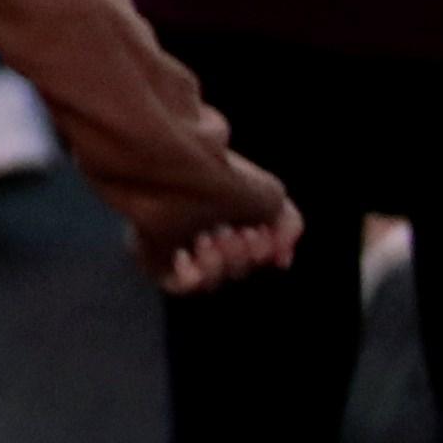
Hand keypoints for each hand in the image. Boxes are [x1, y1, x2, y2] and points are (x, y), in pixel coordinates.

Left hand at [139, 169, 305, 295]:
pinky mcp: (155, 259)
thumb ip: (287, 222)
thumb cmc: (212, 169)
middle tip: (231, 233)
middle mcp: (205, 239)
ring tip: (208, 238)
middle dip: (240, 254)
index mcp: (230, 224)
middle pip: (237, 269)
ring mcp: (179, 250)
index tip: (257, 232)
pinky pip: (177, 285)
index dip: (264, 250)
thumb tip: (282, 260)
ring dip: (217, 263)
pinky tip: (185, 255)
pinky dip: (188, 277)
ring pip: (211, 281)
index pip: (257, 256)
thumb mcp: (263, 190)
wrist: (161, 158)